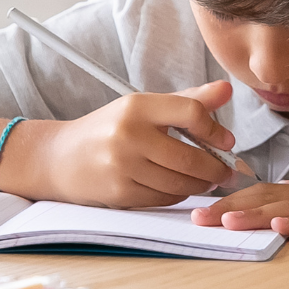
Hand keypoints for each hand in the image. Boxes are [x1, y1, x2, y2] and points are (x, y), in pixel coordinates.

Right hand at [3, 81, 237, 207]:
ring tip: (209, 180)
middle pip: (191, 157)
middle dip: (217, 168)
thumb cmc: (112, 129)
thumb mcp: (146, 107)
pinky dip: (179, 194)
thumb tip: (228, 90)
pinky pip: (164, 198)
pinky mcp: (119, 193)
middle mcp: (128, 134)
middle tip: (228, 171)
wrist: (61, 158)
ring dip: (202, 185)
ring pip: (180, 182)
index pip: (191, 112)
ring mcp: (122, 166)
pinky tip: (181, 187)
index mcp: (137, 106)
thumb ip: (189, 100)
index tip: (226, 141)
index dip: (215, 130)